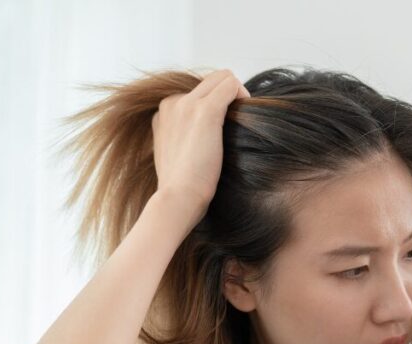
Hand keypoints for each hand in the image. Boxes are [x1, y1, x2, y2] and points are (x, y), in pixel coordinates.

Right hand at [151, 69, 249, 217]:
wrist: (178, 198)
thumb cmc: (183, 187)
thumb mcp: (179, 156)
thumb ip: (187, 139)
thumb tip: (209, 137)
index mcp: (164, 113)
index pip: (197, 91)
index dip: (217, 103)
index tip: (226, 124)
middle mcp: (172, 103)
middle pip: (210, 79)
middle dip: (229, 94)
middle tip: (240, 117)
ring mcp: (186, 104)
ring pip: (222, 77)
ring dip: (237, 93)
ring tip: (243, 116)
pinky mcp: (204, 111)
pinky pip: (230, 84)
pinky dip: (242, 94)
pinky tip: (247, 111)